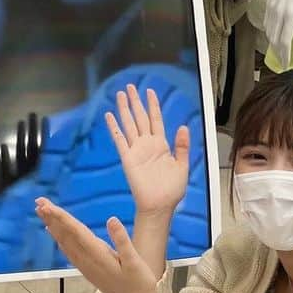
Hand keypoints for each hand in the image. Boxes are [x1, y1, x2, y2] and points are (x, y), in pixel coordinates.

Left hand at [35, 198, 157, 292]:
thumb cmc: (139, 282)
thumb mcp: (134, 261)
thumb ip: (122, 240)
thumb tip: (111, 219)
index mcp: (98, 254)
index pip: (75, 231)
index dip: (60, 217)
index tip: (47, 206)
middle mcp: (87, 259)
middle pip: (65, 235)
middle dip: (52, 218)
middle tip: (39, 202)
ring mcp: (85, 265)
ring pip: (64, 242)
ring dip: (53, 226)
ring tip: (42, 212)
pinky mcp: (87, 269)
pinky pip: (68, 250)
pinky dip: (59, 239)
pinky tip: (54, 232)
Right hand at [106, 84, 189, 216]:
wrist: (160, 205)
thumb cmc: (172, 190)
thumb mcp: (182, 166)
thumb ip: (182, 146)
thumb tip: (183, 126)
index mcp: (162, 145)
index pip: (156, 120)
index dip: (153, 105)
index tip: (149, 91)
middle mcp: (148, 144)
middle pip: (140, 118)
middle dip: (135, 102)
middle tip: (130, 87)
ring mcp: (136, 150)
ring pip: (129, 124)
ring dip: (124, 110)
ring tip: (119, 94)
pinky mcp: (127, 158)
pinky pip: (119, 139)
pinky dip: (114, 127)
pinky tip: (109, 116)